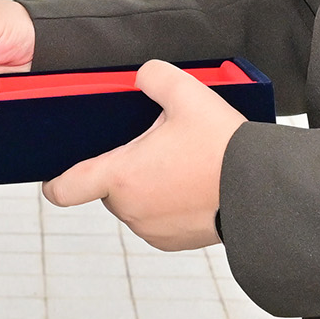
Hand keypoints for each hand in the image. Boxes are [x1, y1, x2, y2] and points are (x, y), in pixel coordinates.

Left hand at [42, 62, 243, 251]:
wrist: (264, 191)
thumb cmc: (223, 147)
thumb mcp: (188, 94)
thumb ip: (154, 77)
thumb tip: (142, 76)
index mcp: (121, 176)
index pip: (65, 189)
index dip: (56, 182)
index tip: (55, 177)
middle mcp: (130, 209)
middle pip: (108, 187)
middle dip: (125, 168)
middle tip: (159, 148)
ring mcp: (151, 230)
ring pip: (134, 203)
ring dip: (147, 187)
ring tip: (182, 167)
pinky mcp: (172, 242)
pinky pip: (156, 220)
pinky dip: (167, 205)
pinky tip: (192, 187)